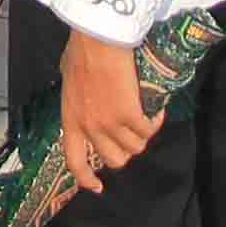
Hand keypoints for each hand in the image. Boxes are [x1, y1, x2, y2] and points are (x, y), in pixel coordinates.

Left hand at [52, 25, 161, 206]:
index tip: (98, 187)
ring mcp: (110, 124)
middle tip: (132, 136)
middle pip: (113, 160)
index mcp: (70, 120)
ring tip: (147, 121)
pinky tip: (157, 112)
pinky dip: (155, 123)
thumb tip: (80, 93)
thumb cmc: (80, 50)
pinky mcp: (129, 115)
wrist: (97, 40)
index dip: (87, 178)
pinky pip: (148, 132)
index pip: (75, 162)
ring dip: (143, 138)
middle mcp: (89, 128)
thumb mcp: (68, 77)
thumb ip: (76, 95)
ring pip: (134, 149)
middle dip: (125, 151)